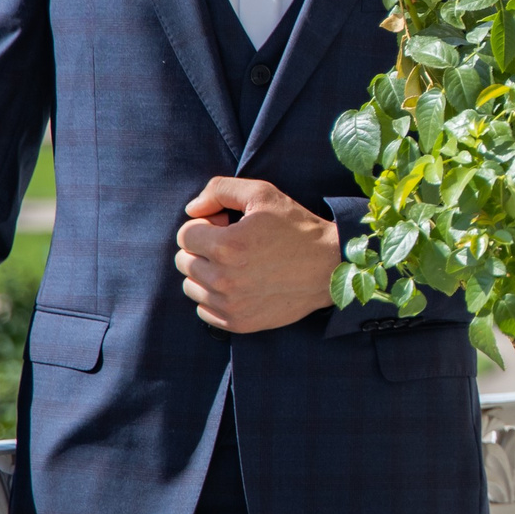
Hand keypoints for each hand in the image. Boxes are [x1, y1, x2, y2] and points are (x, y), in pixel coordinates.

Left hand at [175, 177, 340, 332]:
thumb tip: (192, 209)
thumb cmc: (296, 227)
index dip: (204, 224)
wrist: (330, 266)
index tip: (226, 224)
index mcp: (227, 246)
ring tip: (235, 264)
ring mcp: (231, 305)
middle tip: (232, 243)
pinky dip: (214, 297)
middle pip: (185, 261)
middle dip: (202, 248)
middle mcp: (225, 279)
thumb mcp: (263, 193)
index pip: (185, 235)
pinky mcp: (239, 323)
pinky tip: (238, 284)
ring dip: (206, 273)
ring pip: (191, 286)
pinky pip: (204, 310)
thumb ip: (220, 190)